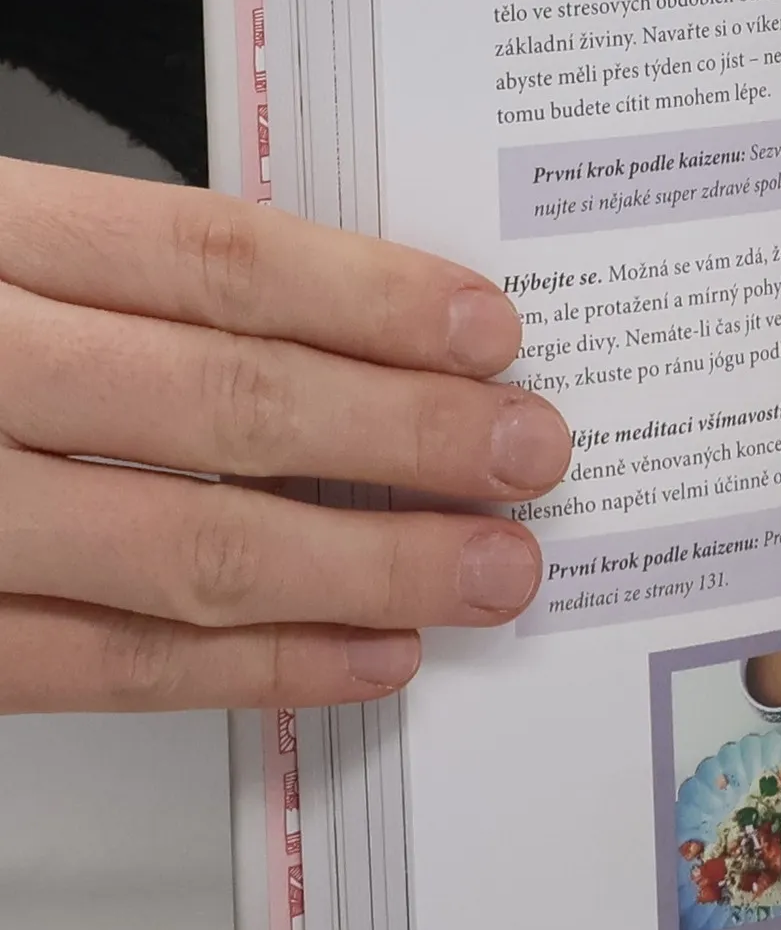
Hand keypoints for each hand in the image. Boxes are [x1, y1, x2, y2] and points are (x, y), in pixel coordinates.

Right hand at [0, 161, 572, 714]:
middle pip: (218, 401)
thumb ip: (112, 275)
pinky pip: (99, 668)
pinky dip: (251, 670)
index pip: (204, 260)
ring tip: (492, 568)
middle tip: (532, 453)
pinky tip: (368, 656)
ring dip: (362, 567)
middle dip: (399, 437)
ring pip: (177, 545)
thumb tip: (346, 324)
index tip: (489, 331)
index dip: (366, 297)